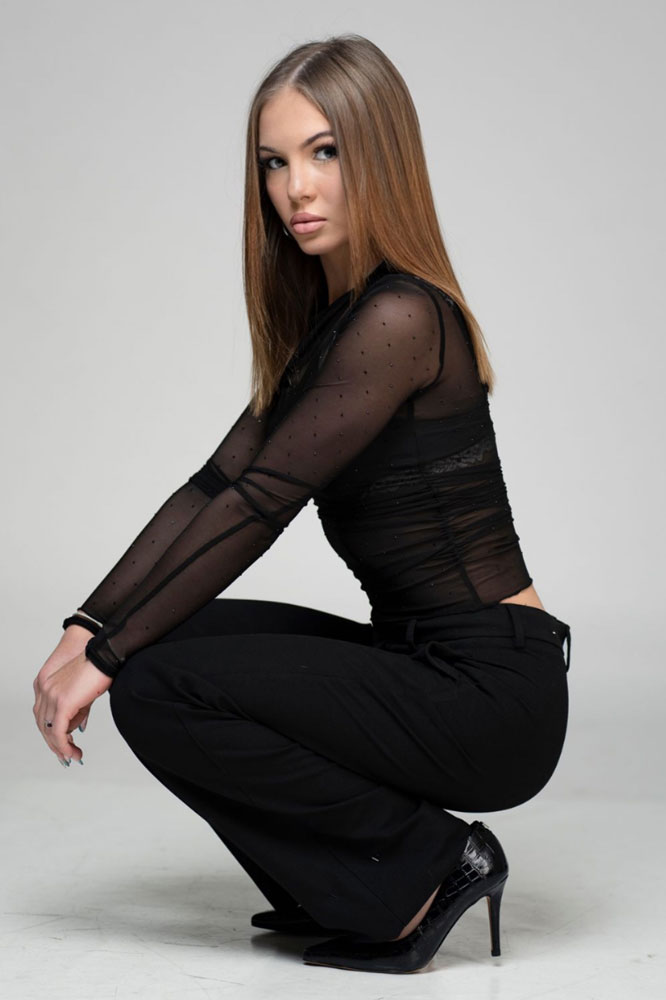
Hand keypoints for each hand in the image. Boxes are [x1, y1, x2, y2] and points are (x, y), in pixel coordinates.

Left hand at [33, 650, 112, 764]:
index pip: (42, 715)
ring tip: (74, 755)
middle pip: (43, 724)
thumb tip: (76, 729)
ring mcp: (51, 695)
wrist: (105, 657)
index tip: (61, 744)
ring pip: (50, 730)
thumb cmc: (99, 670)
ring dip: (61, 747)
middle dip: (54, 743)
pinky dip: (64, 745)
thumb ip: (76, 711)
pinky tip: (72, 752)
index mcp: (45, 684)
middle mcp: (44, 689)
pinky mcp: (63, 703)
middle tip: (66, 756)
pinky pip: (58, 731)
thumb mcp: (83, 694)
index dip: (50, 732)